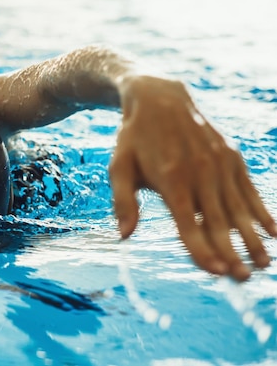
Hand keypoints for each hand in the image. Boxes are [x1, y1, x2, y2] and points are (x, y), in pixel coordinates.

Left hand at [109, 75, 275, 280]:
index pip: (189, 224)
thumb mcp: (118, 167)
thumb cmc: (134, 139)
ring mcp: (220, 163)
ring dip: (252, 238)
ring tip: (263, 265)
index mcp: (171, 179)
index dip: (202, 250)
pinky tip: (274, 233)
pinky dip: (262, 212)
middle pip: (219, 221)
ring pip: (239, 208)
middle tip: (242, 280)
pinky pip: (250, 189)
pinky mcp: (231, 156)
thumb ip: (122, 202)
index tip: (215, 273)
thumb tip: (124, 236)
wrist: (159, 99)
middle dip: (232, 252)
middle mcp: (200, 172)